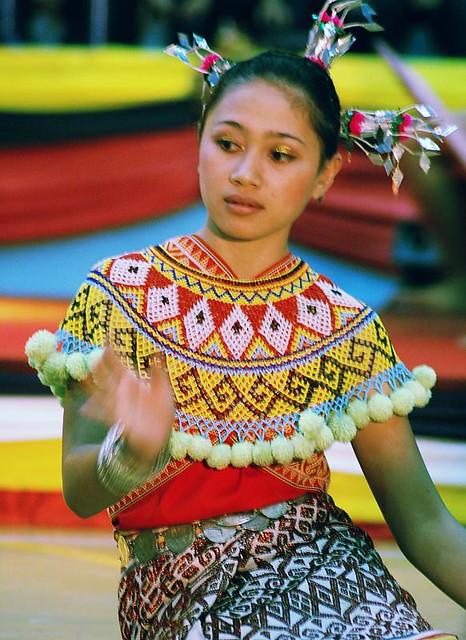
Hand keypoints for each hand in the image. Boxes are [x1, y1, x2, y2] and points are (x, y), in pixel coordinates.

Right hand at [81, 347, 174, 465]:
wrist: (159, 438)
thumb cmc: (161, 415)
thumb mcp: (164, 392)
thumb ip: (159, 374)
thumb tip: (157, 352)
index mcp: (132, 384)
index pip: (118, 366)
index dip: (111, 354)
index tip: (105, 339)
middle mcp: (122, 393)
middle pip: (107, 376)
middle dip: (100, 366)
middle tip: (94, 354)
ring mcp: (118, 406)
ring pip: (101, 393)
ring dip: (91, 386)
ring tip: (82, 378)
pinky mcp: (119, 419)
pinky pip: (104, 414)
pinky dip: (95, 412)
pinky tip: (85, 409)